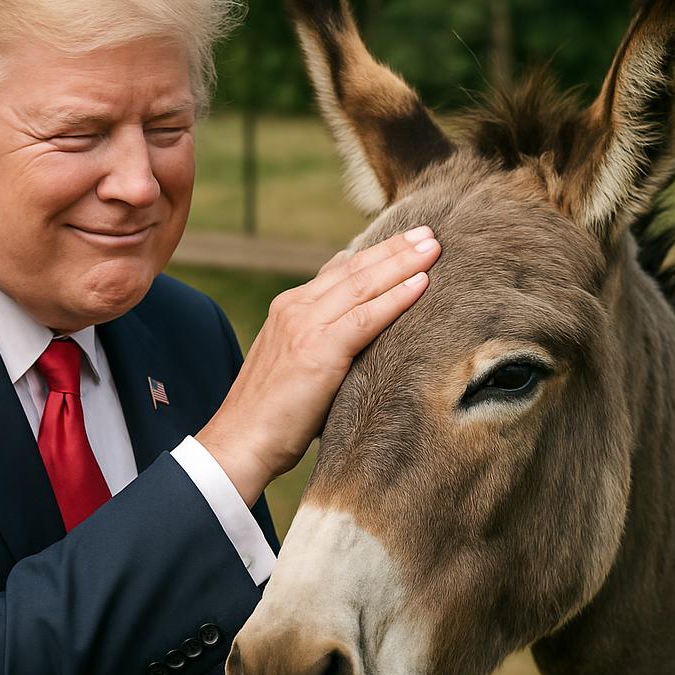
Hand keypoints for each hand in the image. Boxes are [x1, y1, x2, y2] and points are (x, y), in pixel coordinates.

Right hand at [197, 226, 440, 504]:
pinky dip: (396, 297)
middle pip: (354, 268)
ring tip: (434, 247)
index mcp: (288, 309)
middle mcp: (294, 308)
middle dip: (394, 248)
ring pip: (363, 284)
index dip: (373, 254)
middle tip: (428, 233)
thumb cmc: (270, 416)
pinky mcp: (319, 349)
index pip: (337, 271)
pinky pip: (367, 316)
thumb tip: (358, 340)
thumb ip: (320, 343)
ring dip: (403, 263)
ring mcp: (305, 325)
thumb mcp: (294, 366)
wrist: (241, 441)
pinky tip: (422, 283)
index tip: (403, 243)